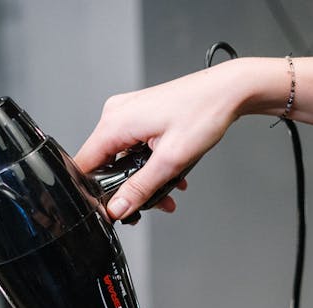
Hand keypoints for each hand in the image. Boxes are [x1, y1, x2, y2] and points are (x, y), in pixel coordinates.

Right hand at [74, 62, 246, 219]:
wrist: (227, 92)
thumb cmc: (203, 113)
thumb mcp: (169, 161)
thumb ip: (139, 188)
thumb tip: (117, 209)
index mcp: (115, 122)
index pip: (85, 164)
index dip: (94, 193)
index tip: (111, 210)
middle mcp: (117, 115)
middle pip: (105, 164)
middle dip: (126, 190)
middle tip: (148, 207)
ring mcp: (128, 114)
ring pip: (122, 159)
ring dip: (143, 181)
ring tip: (167, 195)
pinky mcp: (141, 117)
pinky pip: (134, 148)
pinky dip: (150, 167)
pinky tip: (171, 178)